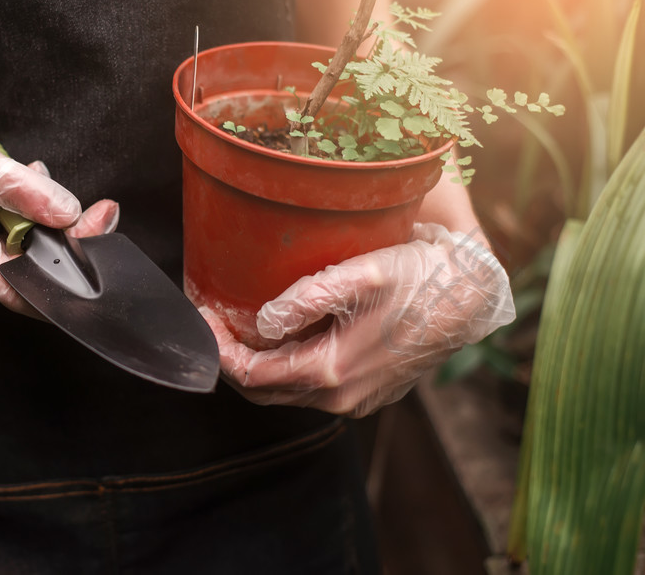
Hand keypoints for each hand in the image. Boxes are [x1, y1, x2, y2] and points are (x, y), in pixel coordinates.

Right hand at [0, 97, 117, 313]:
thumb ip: (29, 192)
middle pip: (29, 269)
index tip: (99, 250)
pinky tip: (22, 183)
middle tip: (100, 208)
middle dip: (65, 237)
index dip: (66, 278)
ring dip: (42, 219)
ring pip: (20, 252)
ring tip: (38, 175)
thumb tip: (71, 215)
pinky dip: (22, 216)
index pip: (23, 290)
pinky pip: (5, 241)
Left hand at [204, 222, 514, 416]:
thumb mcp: (364, 273)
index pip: (251, 374)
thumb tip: (263, 321)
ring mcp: (356, 400)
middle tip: (210, 322)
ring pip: (286, 392)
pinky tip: (280, 338)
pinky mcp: (368, 394)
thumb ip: (310, 296)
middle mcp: (341, 397)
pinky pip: (312, 389)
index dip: (217, 349)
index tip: (201, 317)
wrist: (474, 298)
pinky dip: (285, 369)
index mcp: (332, 370)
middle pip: (262, 391)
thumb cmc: (420, 277)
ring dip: (256, 365)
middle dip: (229, 360)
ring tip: (237, 326)